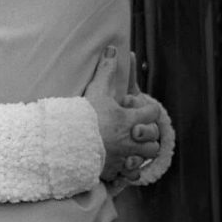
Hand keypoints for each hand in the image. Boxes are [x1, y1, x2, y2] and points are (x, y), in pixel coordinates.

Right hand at [85, 47, 160, 184]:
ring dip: (142, 151)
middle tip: (135, 130)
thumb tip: (112, 49)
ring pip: (147, 156)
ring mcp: (124, 155)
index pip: (153, 113)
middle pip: (154, 138)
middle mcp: (132, 139)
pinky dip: (128, 169)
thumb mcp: (96, 90)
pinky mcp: (114, 168)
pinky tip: (121, 163)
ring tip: (131, 147)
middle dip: (148, 134)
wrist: (67, 142)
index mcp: (130, 119)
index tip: (138, 109)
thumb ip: (106, 71)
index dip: (147, 110)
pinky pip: (131, 173)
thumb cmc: (83, 116)